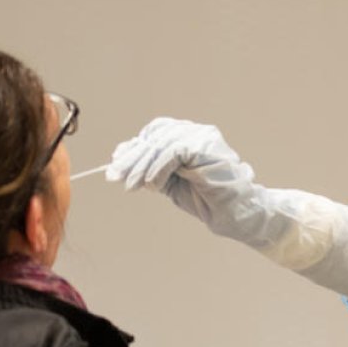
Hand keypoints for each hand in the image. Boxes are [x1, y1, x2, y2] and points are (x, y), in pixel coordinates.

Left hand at [108, 117, 262, 242]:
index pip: (155, 133)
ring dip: (142, 166)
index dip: (134, 148)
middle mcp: (196, 132)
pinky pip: (173, 152)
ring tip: (132, 185)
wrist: (232, 214)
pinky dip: (158, 169)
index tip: (115, 167)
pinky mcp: (206, 146)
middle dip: (132, 158)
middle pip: (156, 136)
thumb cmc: (205, 199)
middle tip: (115, 176)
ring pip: (162, 143)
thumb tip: (119, 156)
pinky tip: (153, 185)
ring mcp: (203, 136)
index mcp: (189, 136)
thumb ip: (149, 168)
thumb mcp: (168, 182)